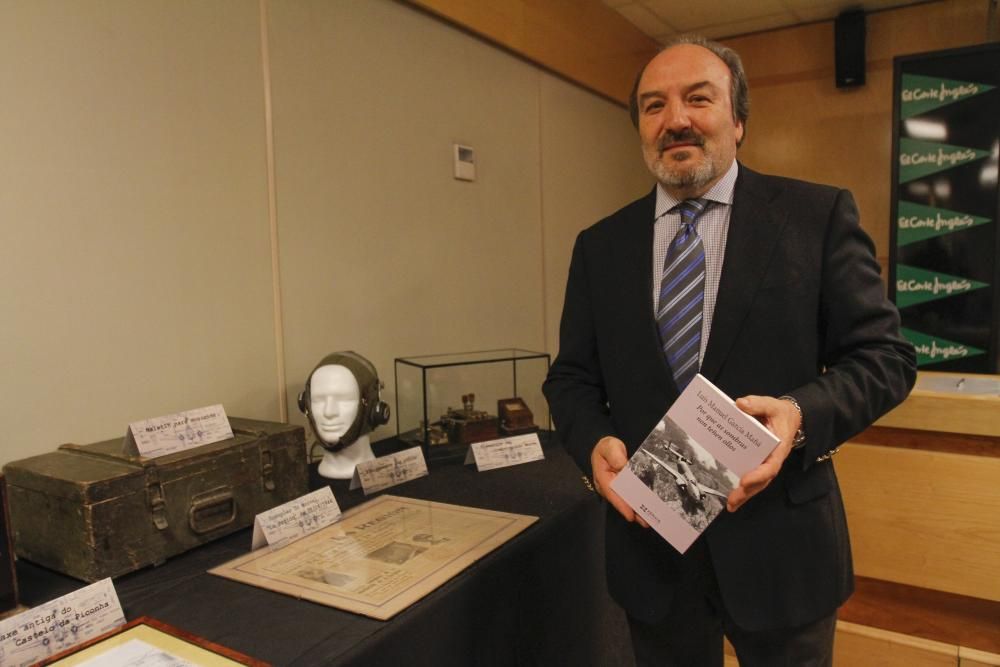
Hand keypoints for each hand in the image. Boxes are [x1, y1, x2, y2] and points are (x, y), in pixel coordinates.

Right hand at [591, 436, 647, 527]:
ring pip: (627, 503)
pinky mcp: (623, 490)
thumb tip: (621, 464)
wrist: (608, 448)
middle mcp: (609, 488)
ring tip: (649, 520)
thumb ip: (614, 454)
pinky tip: (648, 510)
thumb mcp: (609, 447)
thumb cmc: (607, 448)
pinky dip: (639, 504)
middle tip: (645, 522)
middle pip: (621, 502)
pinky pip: (631, 498)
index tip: (630, 514)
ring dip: (638, 511)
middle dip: (633, 512)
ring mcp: (617, 490)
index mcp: (603, 479)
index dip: (622, 505)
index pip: (612, 494)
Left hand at [726, 395, 799, 511]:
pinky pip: (752, 479)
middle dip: (748, 492)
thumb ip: (758, 404)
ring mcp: (765, 463)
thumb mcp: (772, 405)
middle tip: (732, 501)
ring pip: (757, 484)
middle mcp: (772, 460)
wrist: (789, 417)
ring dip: (745, 495)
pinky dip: (743, 489)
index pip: (770, 466)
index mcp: (778, 448)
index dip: (758, 475)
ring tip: (730, 506)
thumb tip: (741, 404)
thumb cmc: (780, 413)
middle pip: (762, 480)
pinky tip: (731, 498)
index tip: (745, 481)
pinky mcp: (758, 463)